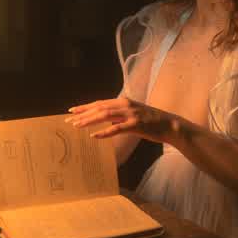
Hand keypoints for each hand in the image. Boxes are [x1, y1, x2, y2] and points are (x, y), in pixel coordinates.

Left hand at [65, 98, 179, 143]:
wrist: (169, 125)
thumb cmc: (151, 122)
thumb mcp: (133, 114)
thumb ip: (119, 115)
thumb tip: (105, 121)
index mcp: (123, 101)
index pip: (100, 103)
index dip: (85, 107)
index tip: (72, 111)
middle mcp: (125, 105)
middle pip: (99, 108)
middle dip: (83, 113)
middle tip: (68, 119)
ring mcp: (130, 114)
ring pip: (105, 115)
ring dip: (89, 121)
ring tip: (77, 126)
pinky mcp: (136, 125)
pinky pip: (116, 128)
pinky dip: (104, 132)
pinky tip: (94, 136)